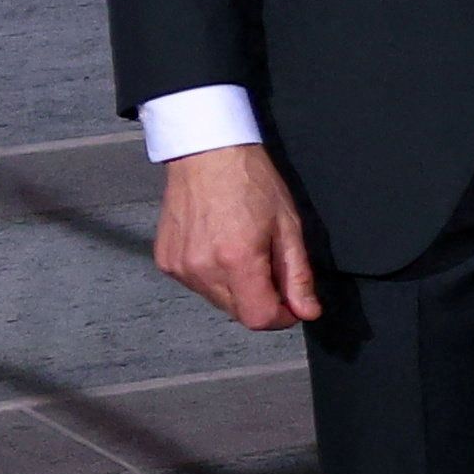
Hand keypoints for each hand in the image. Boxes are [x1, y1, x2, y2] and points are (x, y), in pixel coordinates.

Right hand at [152, 140, 322, 332]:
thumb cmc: (251, 182)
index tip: (292, 303)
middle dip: (261, 299)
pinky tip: (220, 246)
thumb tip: (308, 311)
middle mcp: (202, 269)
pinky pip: (196, 285)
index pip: (258, 318)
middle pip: (238, 312)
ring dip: (237, 288)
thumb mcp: (289, 226)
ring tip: (244, 249)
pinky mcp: (165, 261)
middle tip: (270, 265)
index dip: (282, 316)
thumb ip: (297, 275)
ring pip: (217, 300)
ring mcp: (179, 267)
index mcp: (237, 261)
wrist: (206, 154)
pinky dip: (213, 276)